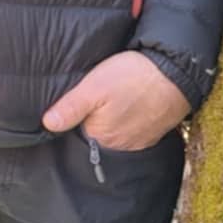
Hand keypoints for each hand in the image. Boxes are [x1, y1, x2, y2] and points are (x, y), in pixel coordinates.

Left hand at [42, 50, 189, 149]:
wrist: (175, 75)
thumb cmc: (131, 78)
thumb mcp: (94, 87)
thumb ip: (70, 107)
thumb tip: (47, 124)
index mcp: (100, 137)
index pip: (77, 134)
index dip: (74, 119)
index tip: (76, 104)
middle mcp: (118, 147)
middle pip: (98, 136)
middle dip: (94, 123)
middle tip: (96, 100)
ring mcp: (138, 143)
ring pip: (116, 135)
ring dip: (113, 123)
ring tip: (112, 104)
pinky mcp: (152, 136)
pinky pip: (133, 133)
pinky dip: (129, 123)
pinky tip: (129, 107)